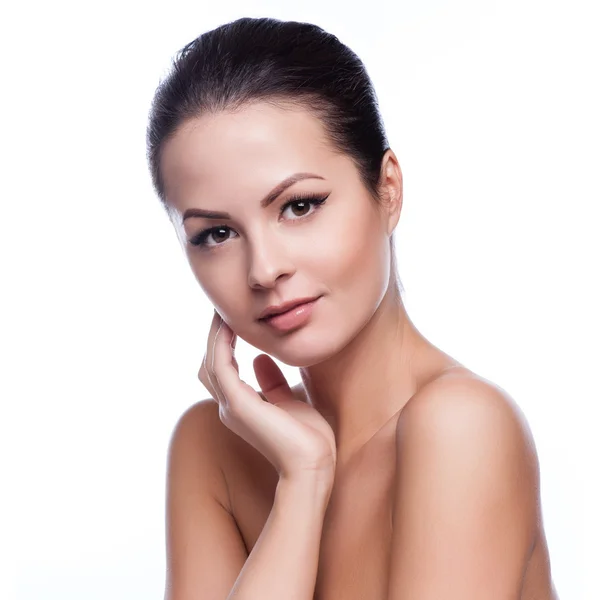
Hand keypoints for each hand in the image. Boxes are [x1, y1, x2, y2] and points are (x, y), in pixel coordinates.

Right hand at [198, 310, 336, 484]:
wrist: (314, 465)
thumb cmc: (309, 439)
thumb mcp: (291, 401)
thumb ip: (274, 382)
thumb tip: (261, 359)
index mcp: (241, 406)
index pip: (223, 368)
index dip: (223, 343)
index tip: (233, 318)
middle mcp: (229, 406)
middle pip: (210, 363)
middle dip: (214, 335)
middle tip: (222, 308)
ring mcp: (230, 405)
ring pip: (212, 361)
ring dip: (215, 334)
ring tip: (223, 311)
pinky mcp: (238, 404)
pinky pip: (222, 366)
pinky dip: (222, 344)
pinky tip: (230, 325)